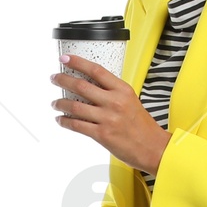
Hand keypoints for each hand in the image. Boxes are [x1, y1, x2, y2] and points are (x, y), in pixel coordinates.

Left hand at [51, 55, 171, 174]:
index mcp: (122, 90)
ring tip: (55, 103)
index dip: (78, 63)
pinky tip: (60, 119)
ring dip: (60, 103)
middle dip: (63, 80)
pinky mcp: (101, 135)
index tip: (66, 58)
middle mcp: (114, 102)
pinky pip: (77, 125)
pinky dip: (65, 122)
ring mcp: (107, 118)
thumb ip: (113, 93)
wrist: (152, 147)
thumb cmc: (142, 126)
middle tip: (54, 78)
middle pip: (81, 86)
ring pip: (75, 107)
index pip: (96, 70)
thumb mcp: (131, 101)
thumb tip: (92, 88)